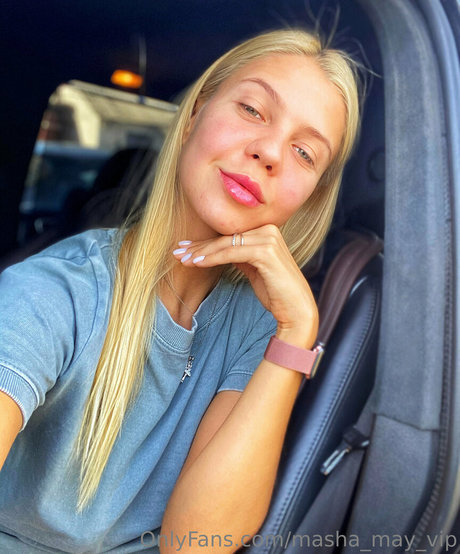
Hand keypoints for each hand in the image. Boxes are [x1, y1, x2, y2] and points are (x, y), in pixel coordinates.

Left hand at [173, 224, 318, 346]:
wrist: (296, 311)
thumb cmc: (276, 292)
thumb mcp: (254, 269)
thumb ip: (240, 255)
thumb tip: (219, 250)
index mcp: (267, 231)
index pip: (230, 235)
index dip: (206, 242)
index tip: (185, 248)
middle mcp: (269, 230)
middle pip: (226, 237)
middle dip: (199, 246)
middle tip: (178, 252)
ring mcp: (269, 238)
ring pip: (226, 244)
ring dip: (202, 253)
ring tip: (183, 260)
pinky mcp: (266, 251)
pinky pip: (231, 252)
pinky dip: (212, 257)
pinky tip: (197, 263)